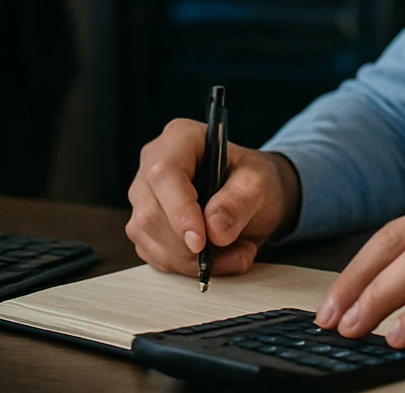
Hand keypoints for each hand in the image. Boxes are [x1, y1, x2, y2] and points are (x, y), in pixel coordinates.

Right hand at [125, 119, 301, 275]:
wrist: (253, 198)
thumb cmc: (253, 180)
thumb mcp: (259, 184)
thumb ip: (239, 202)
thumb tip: (214, 229)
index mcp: (180, 139)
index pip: (164, 174)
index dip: (179, 211)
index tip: (200, 241)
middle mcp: (153, 165)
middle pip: (150, 212)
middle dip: (188, 245)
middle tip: (233, 251)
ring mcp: (145, 197)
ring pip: (148, 238)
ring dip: (191, 260)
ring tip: (234, 253)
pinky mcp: (145, 226)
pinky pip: (154, 254)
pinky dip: (185, 266)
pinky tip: (215, 258)